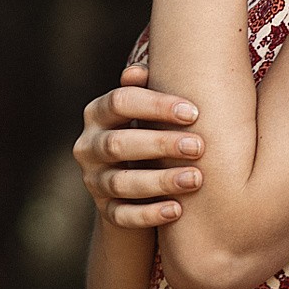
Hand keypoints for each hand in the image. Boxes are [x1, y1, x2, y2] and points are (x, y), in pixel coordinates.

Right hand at [73, 63, 205, 227]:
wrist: (133, 187)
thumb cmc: (149, 135)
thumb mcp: (145, 113)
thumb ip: (146, 91)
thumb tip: (139, 72)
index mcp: (97, 114)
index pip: (119, 102)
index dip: (155, 106)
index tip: (193, 112)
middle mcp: (88, 146)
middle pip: (118, 144)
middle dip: (160, 145)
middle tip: (199, 146)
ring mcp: (94, 181)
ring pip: (122, 183)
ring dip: (160, 181)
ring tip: (196, 179)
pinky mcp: (105, 211)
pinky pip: (123, 215)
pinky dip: (150, 214)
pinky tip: (177, 211)